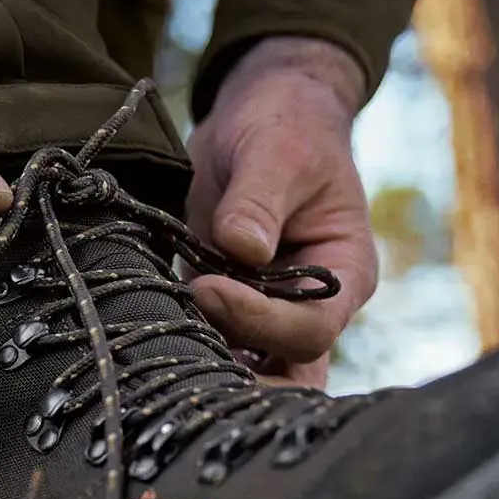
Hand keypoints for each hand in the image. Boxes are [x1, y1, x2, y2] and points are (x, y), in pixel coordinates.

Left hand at [186, 37, 377, 388]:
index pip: (311, 328)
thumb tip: (241, 248)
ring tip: (161, 346)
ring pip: (253, 376)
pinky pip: (215, 350)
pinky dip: (187, 348)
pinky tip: (152, 335)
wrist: (263, 116)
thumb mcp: (275, 150)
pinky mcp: (230, 311)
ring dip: (209, 368)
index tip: (208, 286)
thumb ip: (258, 199)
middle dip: (244, 382)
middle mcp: (313, 307)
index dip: (259, 319)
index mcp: (345, 273)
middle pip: (292, 377)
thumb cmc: (285, 126)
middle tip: (185, 360)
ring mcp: (270, 314)